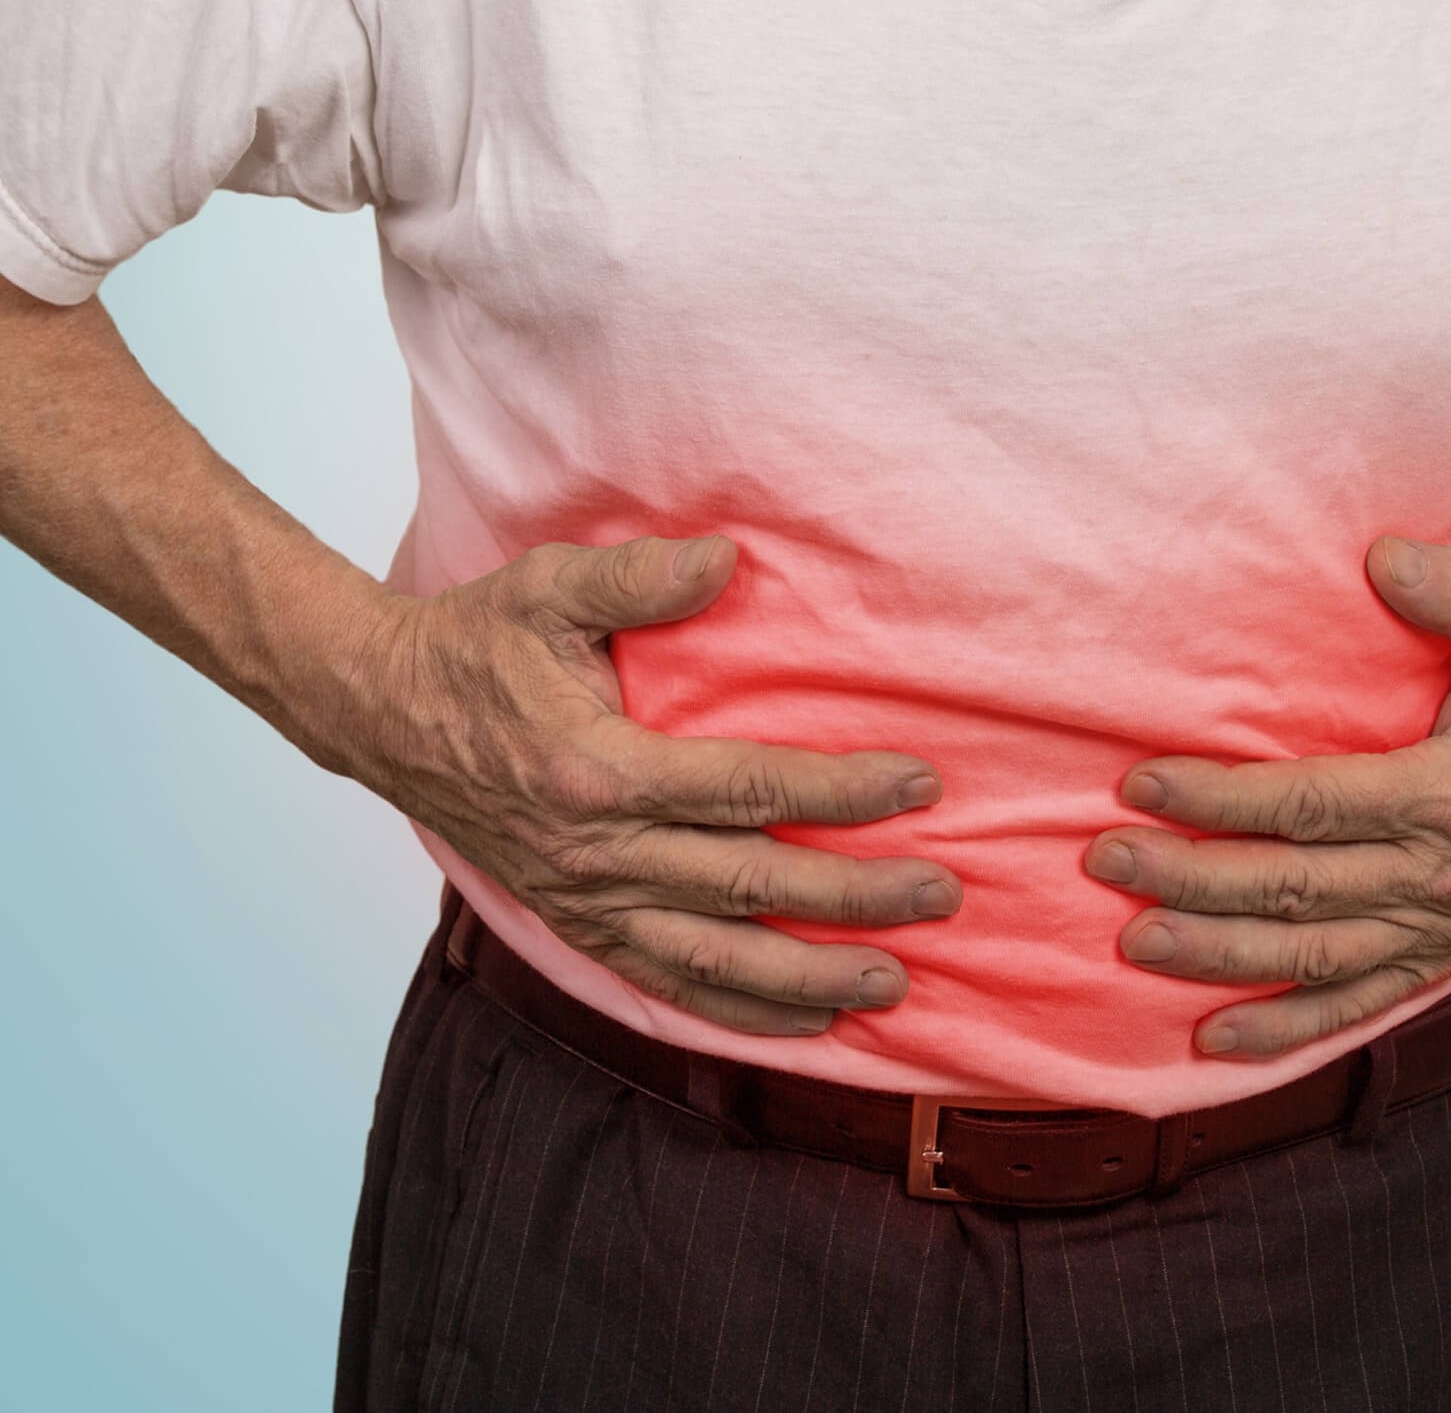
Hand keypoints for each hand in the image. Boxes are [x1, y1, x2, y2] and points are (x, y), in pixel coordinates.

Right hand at [334, 534, 962, 1035]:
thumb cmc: (474, 646)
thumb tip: (727, 558)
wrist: (382, 712)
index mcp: (599, 769)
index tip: (919, 785)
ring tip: (892, 983)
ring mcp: (584, 900)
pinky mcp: (574, 923)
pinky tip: (802, 1021)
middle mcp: (596, 853)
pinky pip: (662, 986)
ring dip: (807, 978)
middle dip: (853, 897)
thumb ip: (638, 577)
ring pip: (712, 962)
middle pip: (748, 885)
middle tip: (939, 896)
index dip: (840, 791)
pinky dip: (736, 1012)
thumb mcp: (548, 588)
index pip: (747, 788)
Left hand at [1084, 535, 1450, 1057]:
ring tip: (1136, 942)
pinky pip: (1359, 1006)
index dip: (1221, 797)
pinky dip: (1288, 1029)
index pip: (1311, 803)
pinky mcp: (1442, 955)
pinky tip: (1217, 1040)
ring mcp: (1438, 926)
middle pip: (1293, 886)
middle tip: (1106, 859)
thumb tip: (1384, 555)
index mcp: (1449, 794)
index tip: (1141, 783)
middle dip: (1191, 876)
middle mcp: (1437, 873)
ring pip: (1312, 957)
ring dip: (1219, 955)